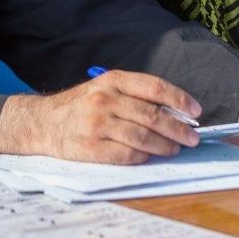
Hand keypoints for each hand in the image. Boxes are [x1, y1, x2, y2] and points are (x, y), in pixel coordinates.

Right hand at [0, 70, 200, 163]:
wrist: (42, 122)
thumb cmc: (81, 105)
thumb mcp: (105, 88)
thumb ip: (135, 96)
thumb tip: (175, 112)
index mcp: (112, 80)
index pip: (154, 87)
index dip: (179, 99)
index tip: (195, 111)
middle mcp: (104, 100)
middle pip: (151, 115)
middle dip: (178, 128)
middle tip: (193, 137)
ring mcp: (96, 125)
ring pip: (141, 137)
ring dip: (164, 145)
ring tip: (176, 149)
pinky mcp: (89, 148)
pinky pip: (125, 155)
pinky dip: (143, 157)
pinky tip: (151, 157)